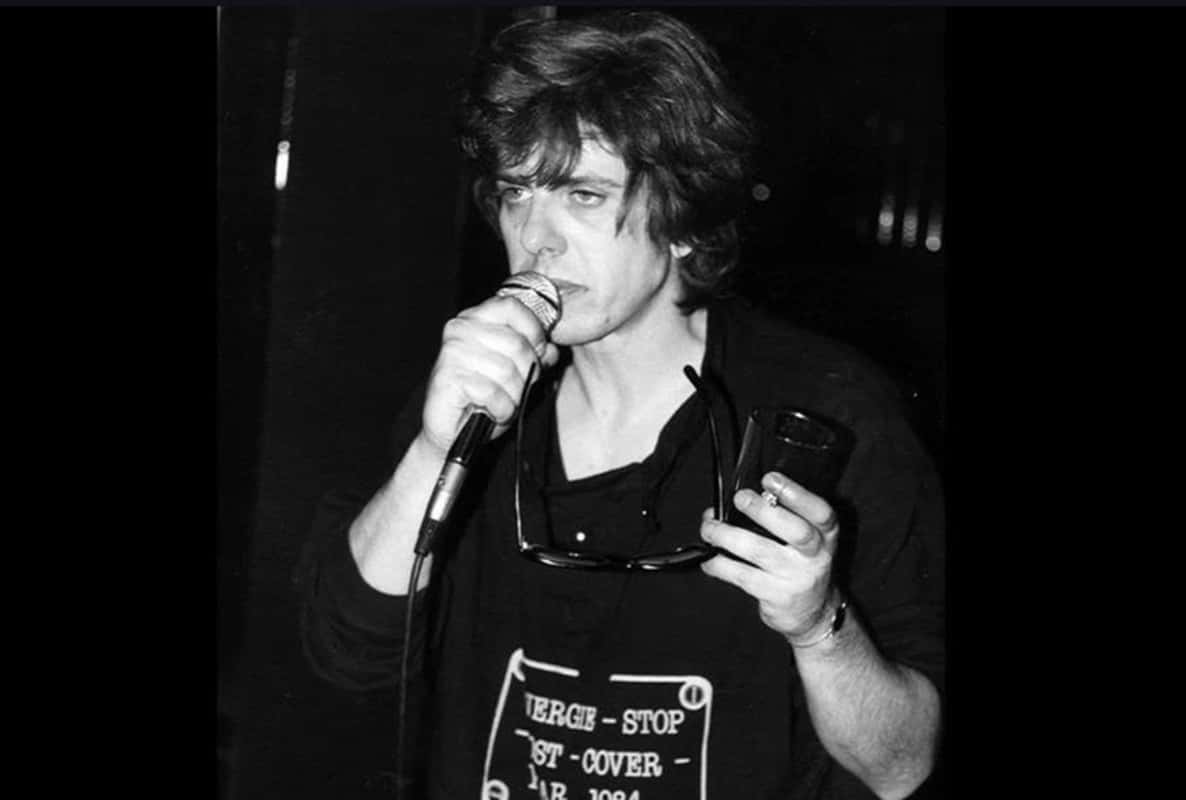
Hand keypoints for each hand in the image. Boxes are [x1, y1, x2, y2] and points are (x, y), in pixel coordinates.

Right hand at [419, 293, 560, 457]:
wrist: (451, 432)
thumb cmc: (482, 399)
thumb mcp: (516, 373)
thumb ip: (534, 356)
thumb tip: (552, 350)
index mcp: (475, 319)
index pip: (512, 307)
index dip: (533, 331)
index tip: (537, 352)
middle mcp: (460, 329)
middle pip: (517, 344)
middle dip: (526, 374)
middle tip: (515, 389)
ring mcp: (452, 353)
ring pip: (507, 371)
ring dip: (513, 396)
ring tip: (501, 403)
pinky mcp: (448, 378)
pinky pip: (493, 393)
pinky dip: (501, 409)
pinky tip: (491, 411)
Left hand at [699, 471, 840, 642]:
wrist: (812, 613)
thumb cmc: (802, 566)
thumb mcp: (809, 539)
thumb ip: (786, 516)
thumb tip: (747, 495)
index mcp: (825, 535)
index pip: (820, 512)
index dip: (797, 494)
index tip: (770, 480)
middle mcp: (816, 556)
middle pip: (796, 531)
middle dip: (764, 511)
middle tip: (740, 498)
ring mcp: (796, 578)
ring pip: (760, 552)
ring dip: (728, 536)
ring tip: (710, 528)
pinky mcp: (777, 597)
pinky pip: (743, 577)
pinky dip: (720, 565)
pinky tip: (709, 559)